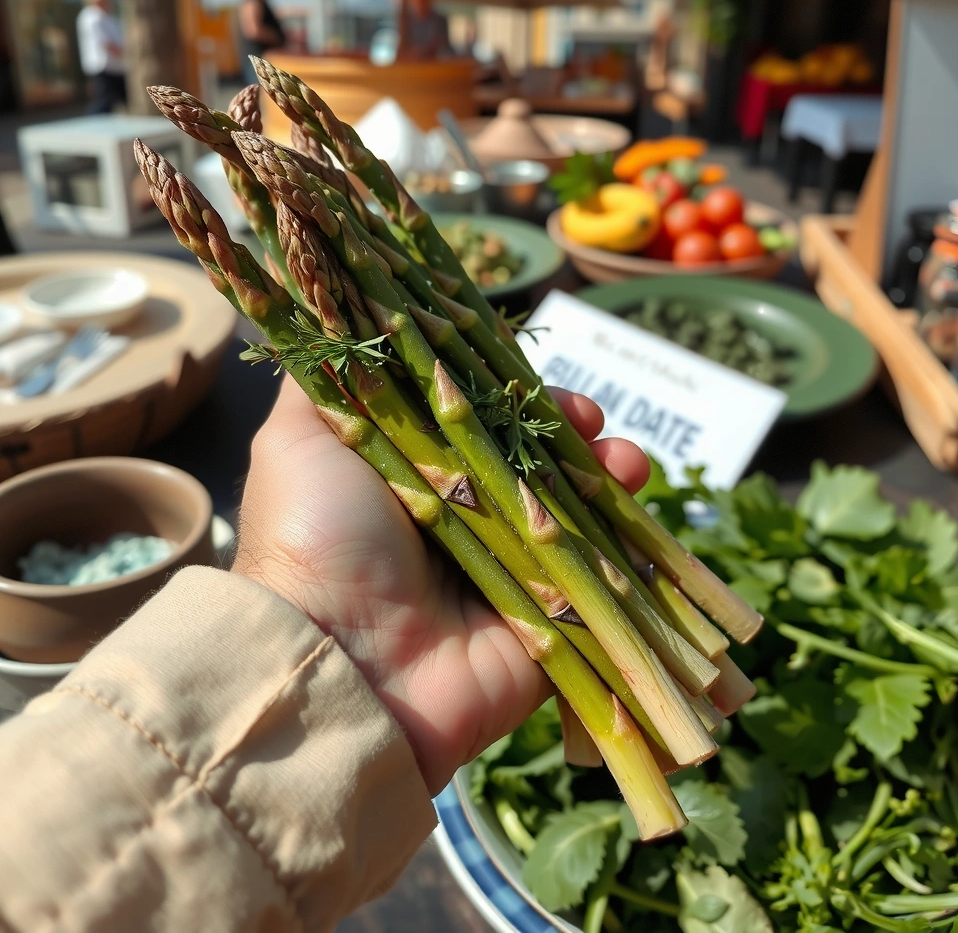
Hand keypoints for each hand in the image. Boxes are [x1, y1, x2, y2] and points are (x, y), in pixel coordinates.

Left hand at [233, 375, 649, 793]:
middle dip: (567, 430)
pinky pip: (600, 573)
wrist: (339, 660)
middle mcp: (462, 521)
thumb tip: (339, 324)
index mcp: (413, 478)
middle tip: (584, 417)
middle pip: (532, 460)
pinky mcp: (547, 621)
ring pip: (573, 511)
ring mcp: (508, 572)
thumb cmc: (314, 538)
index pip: (477, 421)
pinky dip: (626, 536)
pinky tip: (632, 494)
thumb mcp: (298, 439)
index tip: (533, 380)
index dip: (512, 397)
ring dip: (605, 472)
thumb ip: (326, 380)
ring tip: (621, 458)